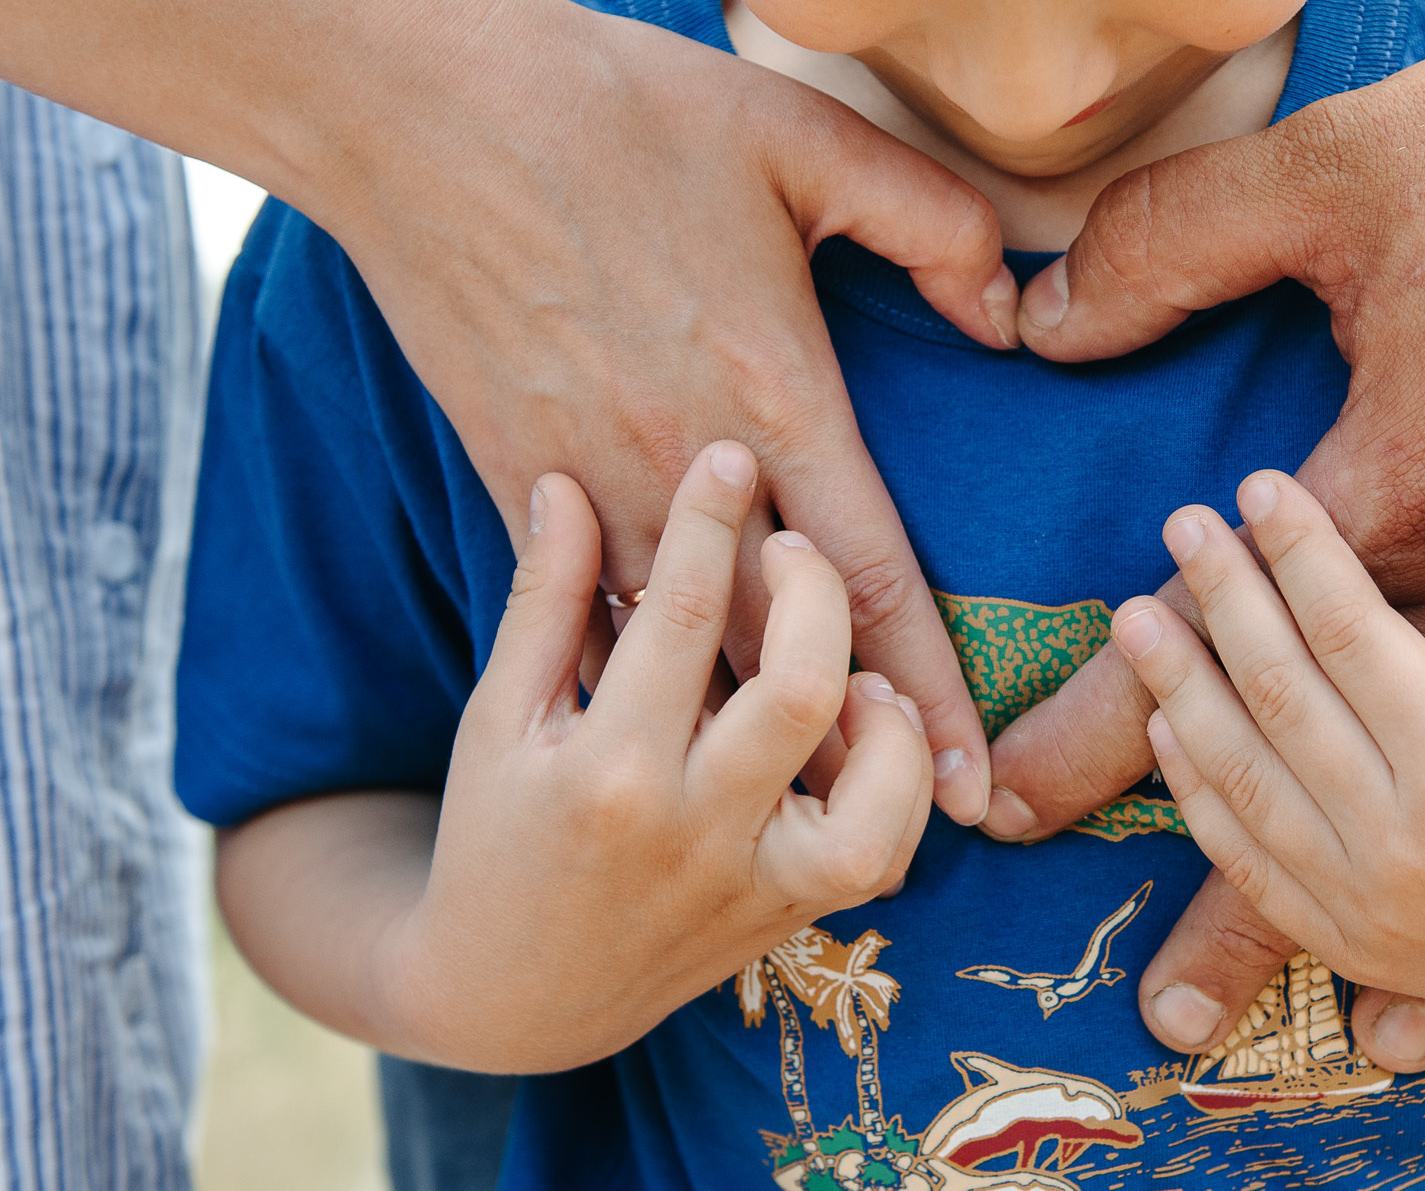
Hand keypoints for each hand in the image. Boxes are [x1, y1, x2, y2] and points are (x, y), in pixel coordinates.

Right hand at [3, 0, 1006, 823]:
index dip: (929, 688)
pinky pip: (581, 605)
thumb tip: (1007, 314)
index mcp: (773, 393)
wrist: (426, 110)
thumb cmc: (625, 111)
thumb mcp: (806, 136)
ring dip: (741, 739)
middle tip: (913, 835)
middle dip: (849, 752)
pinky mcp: (516, 474)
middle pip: (780, 648)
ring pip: (678, 652)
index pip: (869, 577)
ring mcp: (591, 481)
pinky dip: (630, 678)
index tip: (970, 780)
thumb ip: (930, 225)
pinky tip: (661, 735)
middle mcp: (686, 464)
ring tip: (799, 820)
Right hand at [379, 444, 930, 1072]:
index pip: (676, 614)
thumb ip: (544, 602)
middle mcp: (689, 833)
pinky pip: (882, 856)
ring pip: (874, 799)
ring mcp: (749, 886)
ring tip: (854, 660)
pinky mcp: (788, 919)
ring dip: (888, 712)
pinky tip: (868, 727)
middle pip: (800, 689)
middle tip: (790, 543)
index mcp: (606, 771)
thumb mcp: (499, 718)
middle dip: (813, 591)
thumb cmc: (496, 836)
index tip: (726, 457)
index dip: (709, 520)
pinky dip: (898, 785)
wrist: (512, 998)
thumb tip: (563, 485)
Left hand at [982, 0, 1424, 1050]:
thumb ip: (1177, 247)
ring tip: (1292, 941)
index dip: (1112, 727)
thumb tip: (1038, 323)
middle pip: (1343, 739)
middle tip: (1144, 972)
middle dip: (1225, 864)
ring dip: (1367, 847)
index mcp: (1414, 475)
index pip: (1231, 643)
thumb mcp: (1345, 168)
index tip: (1021, 801)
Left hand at [1117, 468, 1424, 1039]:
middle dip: (1224, 599)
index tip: (1259, 485)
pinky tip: (1164, 719)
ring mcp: (1365, 906)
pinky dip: (1196, 790)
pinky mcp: (1345, 943)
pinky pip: (1245, 861)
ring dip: (1179, 689)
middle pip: (1282, 696)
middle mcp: (1404, 846)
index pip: (1352, 635)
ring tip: (1135, 615)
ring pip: (1243, 779)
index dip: (1299, 552)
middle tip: (1183, 523)